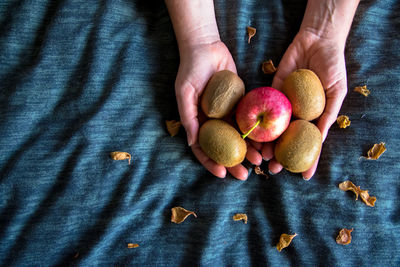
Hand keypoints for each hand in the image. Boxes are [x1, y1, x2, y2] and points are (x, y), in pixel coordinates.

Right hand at [176, 41, 261, 179]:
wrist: (207, 46)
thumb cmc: (191, 69)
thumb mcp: (184, 93)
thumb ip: (188, 117)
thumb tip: (192, 142)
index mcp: (198, 122)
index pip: (203, 148)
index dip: (211, 163)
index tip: (221, 174)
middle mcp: (213, 121)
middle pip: (224, 147)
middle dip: (233, 163)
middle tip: (244, 175)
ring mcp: (227, 113)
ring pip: (239, 137)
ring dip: (248, 151)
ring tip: (260, 162)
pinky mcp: (240, 103)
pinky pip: (249, 121)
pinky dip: (256, 133)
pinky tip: (266, 142)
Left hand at [261, 29, 347, 178]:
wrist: (316, 41)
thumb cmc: (332, 67)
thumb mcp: (336, 93)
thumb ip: (327, 115)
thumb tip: (319, 139)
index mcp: (312, 117)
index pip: (308, 143)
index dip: (307, 160)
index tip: (304, 177)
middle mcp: (295, 114)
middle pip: (286, 140)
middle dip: (280, 155)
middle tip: (273, 169)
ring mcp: (282, 104)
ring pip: (271, 128)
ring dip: (266, 144)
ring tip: (260, 157)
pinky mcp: (270, 91)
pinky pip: (261, 107)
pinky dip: (256, 121)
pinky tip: (251, 133)